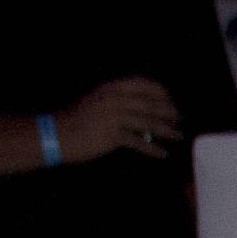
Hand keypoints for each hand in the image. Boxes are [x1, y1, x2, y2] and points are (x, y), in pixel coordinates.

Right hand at [58, 75, 180, 164]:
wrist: (57, 133)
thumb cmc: (77, 119)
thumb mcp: (97, 100)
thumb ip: (117, 99)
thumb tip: (143, 107)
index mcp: (111, 88)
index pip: (143, 84)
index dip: (161, 92)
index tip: (171, 100)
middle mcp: (115, 99)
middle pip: (150, 103)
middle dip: (169, 112)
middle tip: (179, 120)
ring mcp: (114, 116)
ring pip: (149, 122)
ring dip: (167, 130)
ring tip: (178, 136)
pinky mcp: (113, 135)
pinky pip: (139, 142)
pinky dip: (153, 149)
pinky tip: (162, 154)